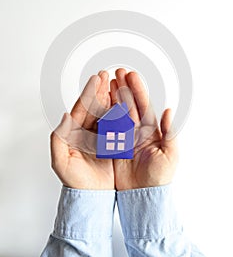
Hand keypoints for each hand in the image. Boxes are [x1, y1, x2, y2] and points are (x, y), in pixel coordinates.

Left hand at [50, 71, 113, 189]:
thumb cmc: (75, 180)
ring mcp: (100, 135)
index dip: (89, 93)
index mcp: (74, 132)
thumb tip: (64, 116)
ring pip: (107, 112)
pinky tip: (124, 101)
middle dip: (100, 89)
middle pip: (94, 106)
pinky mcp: (113, 142)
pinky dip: (120, 112)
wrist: (92, 196)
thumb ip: (59, 138)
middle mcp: (87, 131)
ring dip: (111, 97)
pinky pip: (117, 124)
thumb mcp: (60, 161)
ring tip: (117, 82)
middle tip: (107, 74)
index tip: (96, 79)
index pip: (81, 108)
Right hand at [110, 68, 177, 189]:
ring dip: (112, 97)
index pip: (144, 105)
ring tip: (106, 82)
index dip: (138, 89)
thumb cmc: (160, 177)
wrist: (143, 196)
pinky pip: (107, 127)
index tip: (131, 75)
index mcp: (152, 130)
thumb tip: (168, 111)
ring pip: (117, 112)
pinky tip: (99, 102)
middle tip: (116, 72)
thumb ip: (169, 132)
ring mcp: (124, 136)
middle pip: (129, 104)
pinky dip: (103, 113)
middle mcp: (138, 130)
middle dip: (124, 87)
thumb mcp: (170, 155)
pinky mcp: (113, 145)